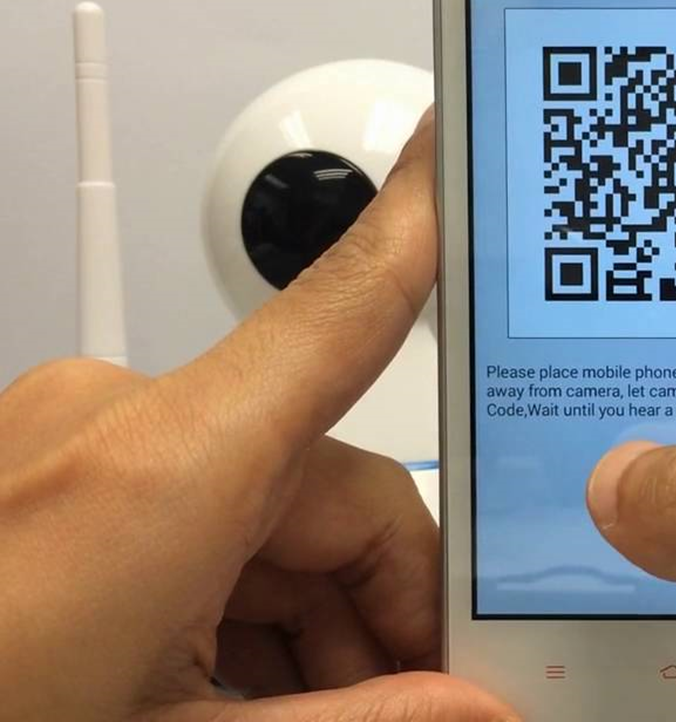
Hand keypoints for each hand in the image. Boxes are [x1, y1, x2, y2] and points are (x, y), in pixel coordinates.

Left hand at [0, 111, 516, 721]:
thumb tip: (471, 713)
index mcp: (161, 472)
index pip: (340, 310)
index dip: (416, 222)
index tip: (454, 146)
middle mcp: (122, 421)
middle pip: (333, 474)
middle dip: (382, 593)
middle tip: (412, 694)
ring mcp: (90, 438)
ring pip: (275, 499)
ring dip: (310, 611)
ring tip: (302, 709)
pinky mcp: (67, 464)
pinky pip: (208, 507)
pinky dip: (245, 594)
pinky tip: (236, 678)